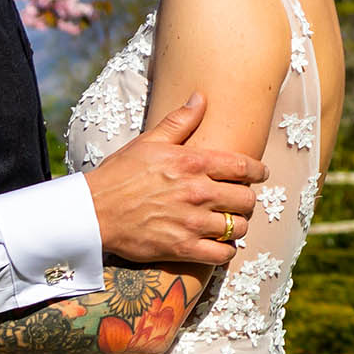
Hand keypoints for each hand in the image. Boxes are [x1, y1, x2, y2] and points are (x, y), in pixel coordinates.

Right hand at [84, 92, 264, 264]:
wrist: (93, 212)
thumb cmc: (119, 174)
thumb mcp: (149, 141)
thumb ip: (180, 121)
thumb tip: (201, 98)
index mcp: (192, 163)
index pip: (242, 166)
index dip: (258, 171)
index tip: (261, 174)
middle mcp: (197, 193)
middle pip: (246, 199)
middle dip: (247, 200)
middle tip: (241, 201)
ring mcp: (191, 222)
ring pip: (238, 228)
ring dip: (239, 226)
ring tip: (231, 224)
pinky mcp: (183, 249)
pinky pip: (222, 255)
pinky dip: (226, 251)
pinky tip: (220, 245)